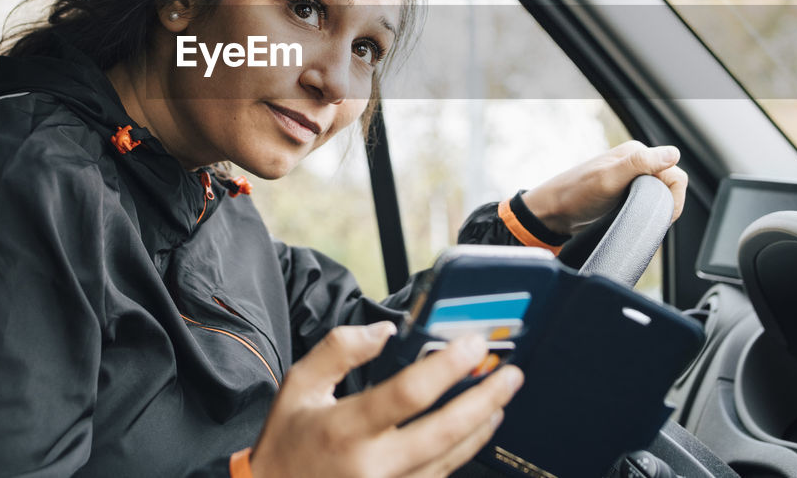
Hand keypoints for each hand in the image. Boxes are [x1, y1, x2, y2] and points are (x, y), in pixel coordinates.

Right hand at [249, 323, 523, 477]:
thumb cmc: (286, 444)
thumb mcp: (299, 386)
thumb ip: (340, 350)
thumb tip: (384, 331)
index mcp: (344, 429)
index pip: (408, 393)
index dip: (446, 367)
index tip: (470, 345)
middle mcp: (371, 465)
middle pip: (444, 431)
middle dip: (484, 399)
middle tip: (510, 375)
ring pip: (450, 459)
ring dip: (480, 427)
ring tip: (499, 399)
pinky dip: (462, 453)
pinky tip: (473, 432)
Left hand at [521, 141, 686, 234]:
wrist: (553, 212)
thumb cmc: (576, 195)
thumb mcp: (609, 179)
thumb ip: (640, 164)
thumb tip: (673, 153)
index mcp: (636, 153)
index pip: (675, 173)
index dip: (674, 197)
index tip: (661, 215)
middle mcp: (635, 163)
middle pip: (670, 184)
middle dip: (665, 204)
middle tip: (648, 219)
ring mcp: (630, 178)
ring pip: (660, 194)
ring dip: (656, 209)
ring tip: (638, 219)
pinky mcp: (625, 192)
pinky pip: (648, 201)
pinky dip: (647, 212)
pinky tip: (635, 219)